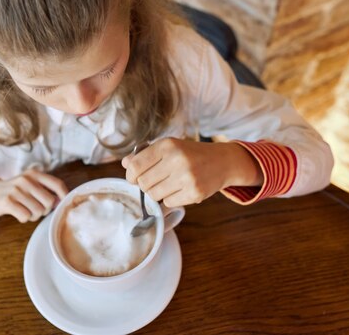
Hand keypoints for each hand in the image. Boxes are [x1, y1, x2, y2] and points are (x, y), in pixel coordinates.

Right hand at [0, 169, 67, 222]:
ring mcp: (16, 190)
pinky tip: (17, 213)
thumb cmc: (11, 191)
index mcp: (34, 174)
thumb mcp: (28, 184)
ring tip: (24, 210)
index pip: (57, 184)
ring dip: (33, 216)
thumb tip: (61, 201)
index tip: (62, 205)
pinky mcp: (7, 201)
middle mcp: (26, 180)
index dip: (64, 196)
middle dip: (44, 210)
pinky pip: (25, 216)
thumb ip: (44, 189)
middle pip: (49, 202)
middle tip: (34, 209)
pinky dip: (23, 219)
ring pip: (38, 211)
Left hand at [121, 138, 262, 207]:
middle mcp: (177, 160)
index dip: (130, 175)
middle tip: (154, 180)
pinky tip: (179, 189)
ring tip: (168, 184)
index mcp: (167, 145)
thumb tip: (125, 163)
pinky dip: (170, 198)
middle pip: (143, 183)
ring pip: (154, 195)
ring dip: (157, 192)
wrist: (223, 161)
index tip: (133, 177)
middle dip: (144, 184)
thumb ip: (145, 155)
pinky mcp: (195, 193)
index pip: (135, 166)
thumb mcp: (169, 147)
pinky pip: (168, 202)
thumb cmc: (190, 154)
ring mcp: (187, 178)